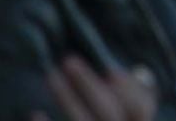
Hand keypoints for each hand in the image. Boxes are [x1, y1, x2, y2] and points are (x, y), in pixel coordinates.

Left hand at [37, 56, 154, 120]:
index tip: (110, 71)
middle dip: (89, 84)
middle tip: (69, 60)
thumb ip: (130, 93)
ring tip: (51, 76)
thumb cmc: (107, 119)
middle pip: (108, 113)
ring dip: (67, 99)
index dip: (128, 89)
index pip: (140, 108)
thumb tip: (121, 74)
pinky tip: (35, 114)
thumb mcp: (126, 110)